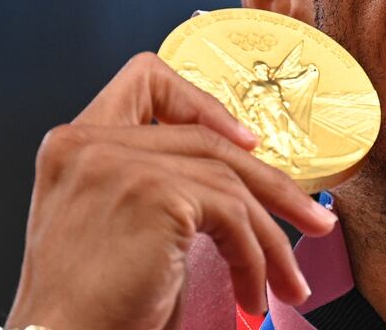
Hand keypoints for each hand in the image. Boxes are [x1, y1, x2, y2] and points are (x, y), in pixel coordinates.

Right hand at [6, 52, 336, 329]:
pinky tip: (253, 291)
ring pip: (229, 180)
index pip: (145, 81)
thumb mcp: (118, 224)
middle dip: (270, 185)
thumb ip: (159, 183)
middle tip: (310, 218)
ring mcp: (120, 163)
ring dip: (270, 236)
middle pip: (207, 140)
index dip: (202, 103)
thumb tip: (243, 178)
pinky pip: (232, 216)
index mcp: (75, 144)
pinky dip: (255, 257)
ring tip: (288, 277)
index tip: (244, 141)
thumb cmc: (92, 304)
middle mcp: (90, 143)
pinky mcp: (154, 193)